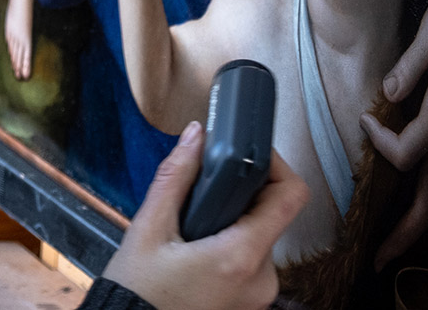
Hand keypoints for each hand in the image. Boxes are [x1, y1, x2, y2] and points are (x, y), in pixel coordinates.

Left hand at [5, 0, 35, 80]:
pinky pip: (25, 51)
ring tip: (22, 76)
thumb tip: (17, 26)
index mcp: (9, 30)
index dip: (13, 57)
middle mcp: (12, 35)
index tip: (15, 66)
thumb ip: (15, 21)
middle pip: (14, 53)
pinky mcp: (25, 35)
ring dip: (20, 66)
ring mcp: (18, 36)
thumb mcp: (14, 13)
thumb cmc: (18, 2)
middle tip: (18, 77)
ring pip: (18, 55)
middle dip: (16, 65)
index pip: (11, 47)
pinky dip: (24, 60)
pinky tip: (25, 67)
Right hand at [102, 122, 308, 309]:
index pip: (289, 197)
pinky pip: (251, 259)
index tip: (246, 152)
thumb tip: (196, 135)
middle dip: (239, 194)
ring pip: (258, 235)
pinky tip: (195, 247)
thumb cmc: (138, 292)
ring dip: (231, 220)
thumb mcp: (149, 227)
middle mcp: (261, 279)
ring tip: (191, 226)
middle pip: (270, 214)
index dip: (275, 164)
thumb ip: (176, 176)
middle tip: (201, 191)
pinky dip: (229, 243)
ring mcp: (259, 295)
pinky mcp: (250, 302)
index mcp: (241, 257)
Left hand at [360, 0, 427, 268]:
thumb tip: (386, 98)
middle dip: (404, 229)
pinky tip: (402, 188)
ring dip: (412, 214)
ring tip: (388, 242)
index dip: (379, 144)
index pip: (406, 152)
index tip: (365, 118)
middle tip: (377, 260)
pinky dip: (419, 182)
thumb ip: (409, 68)